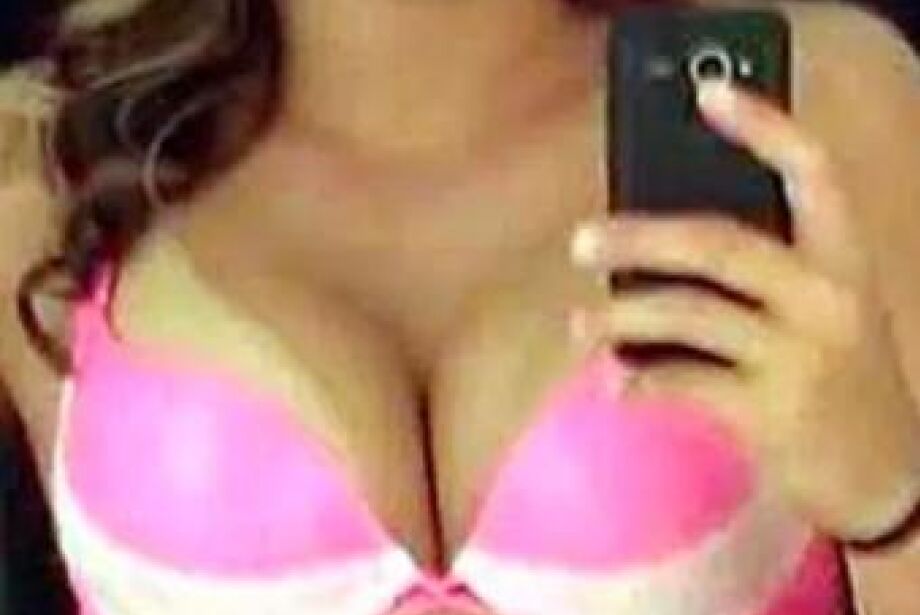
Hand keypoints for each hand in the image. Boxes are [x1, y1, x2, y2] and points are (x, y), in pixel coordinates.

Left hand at [569, 81, 919, 541]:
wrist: (890, 474)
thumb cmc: (838, 378)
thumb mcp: (821, 314)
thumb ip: (761, 277)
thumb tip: (655, 249)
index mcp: (843, 261)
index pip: (812, 172)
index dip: (763, 127)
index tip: (709, 95)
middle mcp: (828, 299)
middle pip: (718, 243)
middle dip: (639, 238)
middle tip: (581, 242)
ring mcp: (801, 357)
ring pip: (688, 314)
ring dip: (620, 318)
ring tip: (581, 325)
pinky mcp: (773, 414)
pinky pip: (685, 384)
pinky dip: (641, 382)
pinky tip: (619, 386)